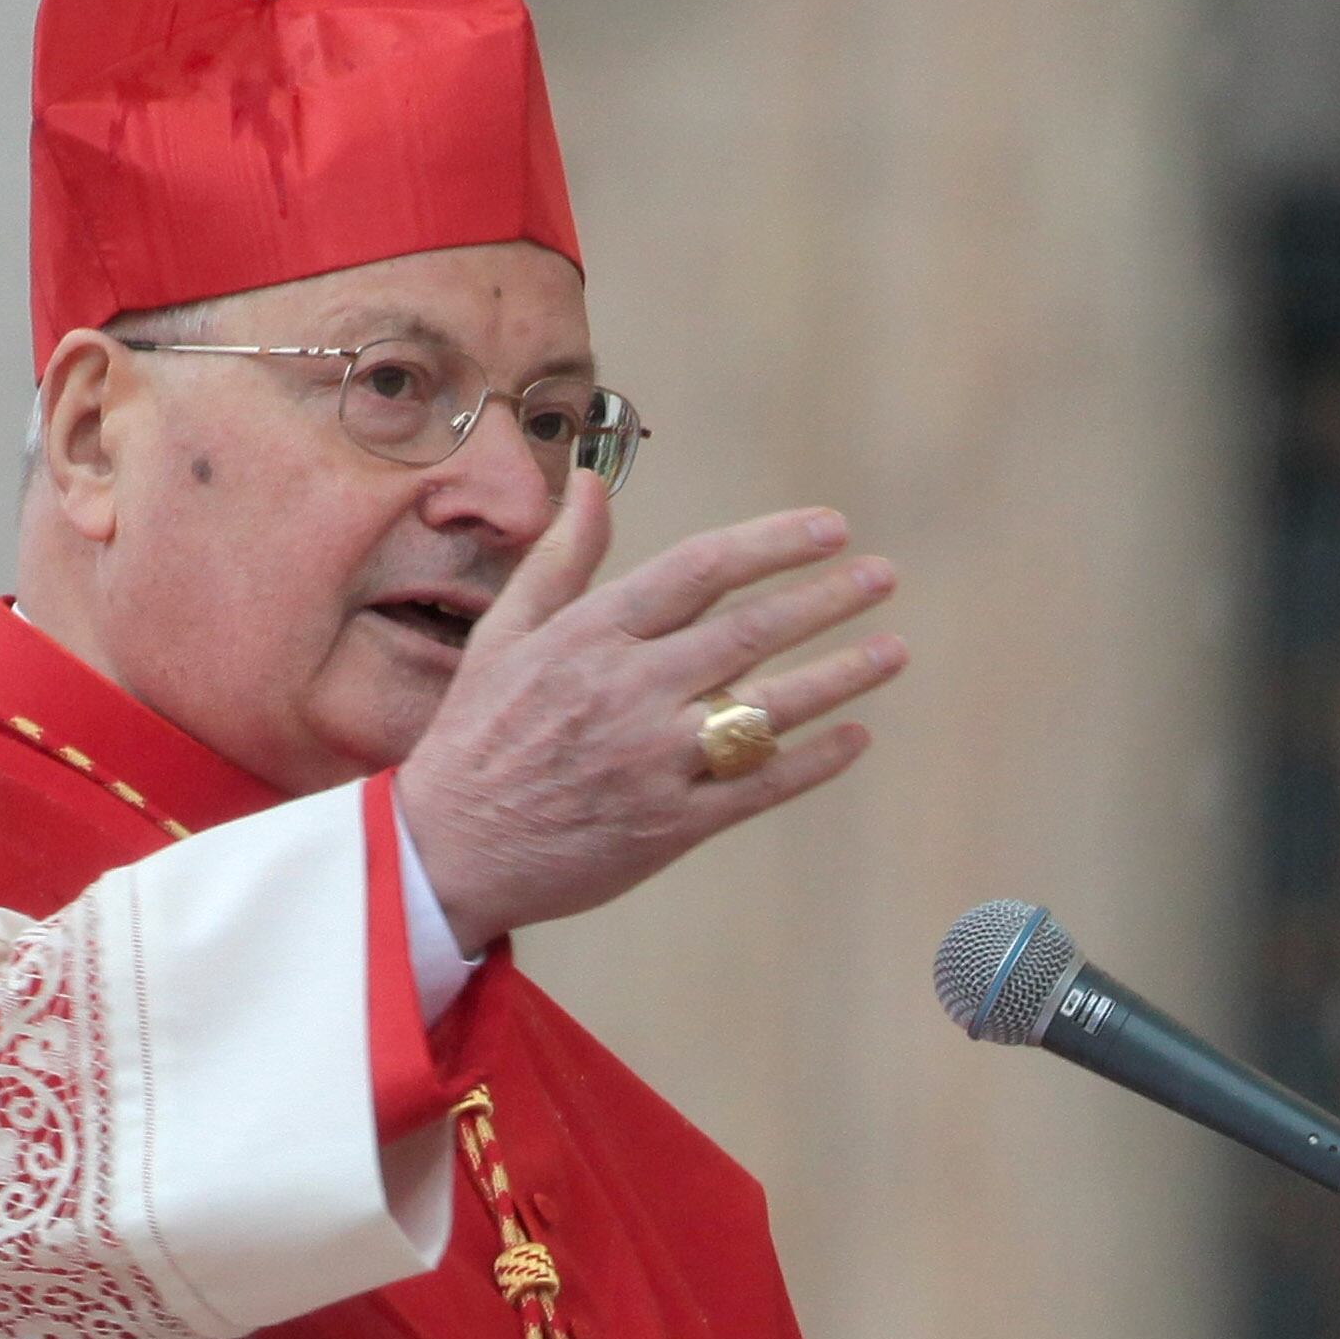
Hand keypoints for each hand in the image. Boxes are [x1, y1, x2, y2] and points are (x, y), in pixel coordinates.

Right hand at [393, 473, 906, 953]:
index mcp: (590, 637)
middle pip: (748, 631)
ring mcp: (652, 760)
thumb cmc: (475, 737)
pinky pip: (758, 786)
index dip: (771, 543)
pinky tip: (854, 737)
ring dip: (839, 674)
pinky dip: (812, 761)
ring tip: (894, 649)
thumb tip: (596, 484)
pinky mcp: (669, 825)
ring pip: (766, 708)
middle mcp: (627, 692)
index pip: (699, 570)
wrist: (445, 854)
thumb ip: (561, 561)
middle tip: (881, 575)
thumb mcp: (504, 636)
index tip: (828, 527)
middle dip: (825, 599)